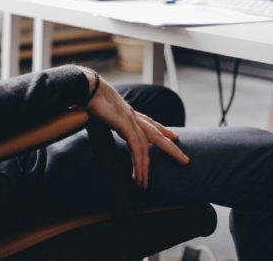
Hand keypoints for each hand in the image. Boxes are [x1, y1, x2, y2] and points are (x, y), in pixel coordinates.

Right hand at [80, 68, 188, 188]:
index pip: (151, 122)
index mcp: (130, 112)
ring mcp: (131, 121)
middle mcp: (134, 116)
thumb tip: (96, 118)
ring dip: (146, 168)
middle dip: (172, 148)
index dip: (163, 130)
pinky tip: (138, 175)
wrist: (87, 87)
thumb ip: (105, 116)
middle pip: (158, 135)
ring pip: (147, 147)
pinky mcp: (126, 126)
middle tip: (184, 160)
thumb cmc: (90, 96)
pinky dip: (138, 164)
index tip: (174, 136)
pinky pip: (137, 149)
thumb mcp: (102, 109)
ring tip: (145, 184)